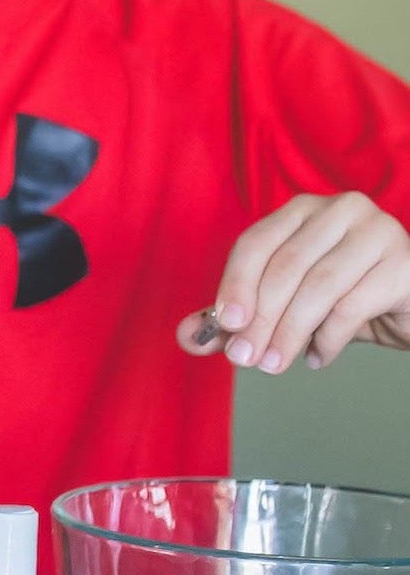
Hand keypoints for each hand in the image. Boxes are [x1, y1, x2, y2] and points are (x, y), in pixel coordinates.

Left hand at [183, 192, 409, 372]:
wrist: (408, 308)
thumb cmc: (342, 299)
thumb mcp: (284, 307)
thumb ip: (237, 318)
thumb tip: (186, 338)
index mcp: (302, 211)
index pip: (256, 243)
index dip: (235, 285)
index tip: (226, 326)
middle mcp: (340, 210)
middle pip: (285, 267)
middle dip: (260, 319)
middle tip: (244, 358)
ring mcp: (377, 232)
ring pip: (318, 288)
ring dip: (288, 333)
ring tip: (274, 363)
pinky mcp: (405, 264)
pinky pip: (353, 306)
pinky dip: (327, 339)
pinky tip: (316, 357)